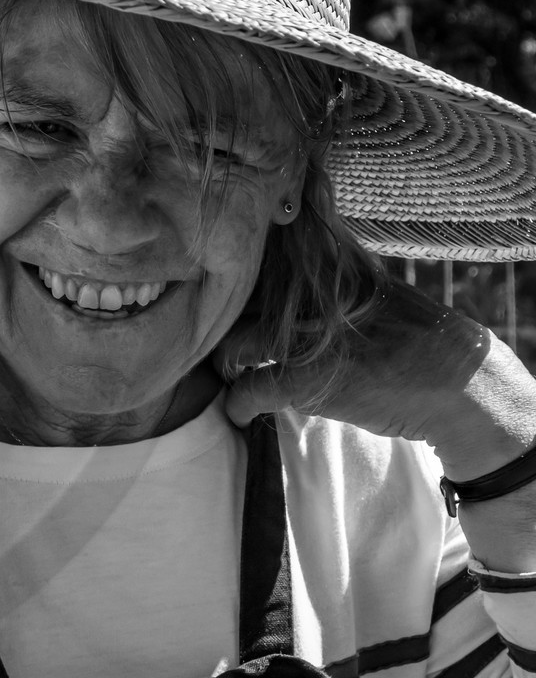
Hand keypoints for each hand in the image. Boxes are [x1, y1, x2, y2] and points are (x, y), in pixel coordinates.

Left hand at [215, 279, 535, 480]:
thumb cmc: (425, 341)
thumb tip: (314, 272)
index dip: (241, 282)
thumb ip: (344, 284)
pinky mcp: (308, 380)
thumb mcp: (384, 294)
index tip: (226, 293)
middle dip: (223, 320)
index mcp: (335, 272)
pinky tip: (235, 412)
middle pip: (244, 302)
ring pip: (238, 343)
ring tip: (225, 370)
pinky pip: (252, 389)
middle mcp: (315, 299)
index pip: (269, 266)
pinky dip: (237, 402)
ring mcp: (309, 340)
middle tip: (215, 334)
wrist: (462, 385)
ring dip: (224, 361)